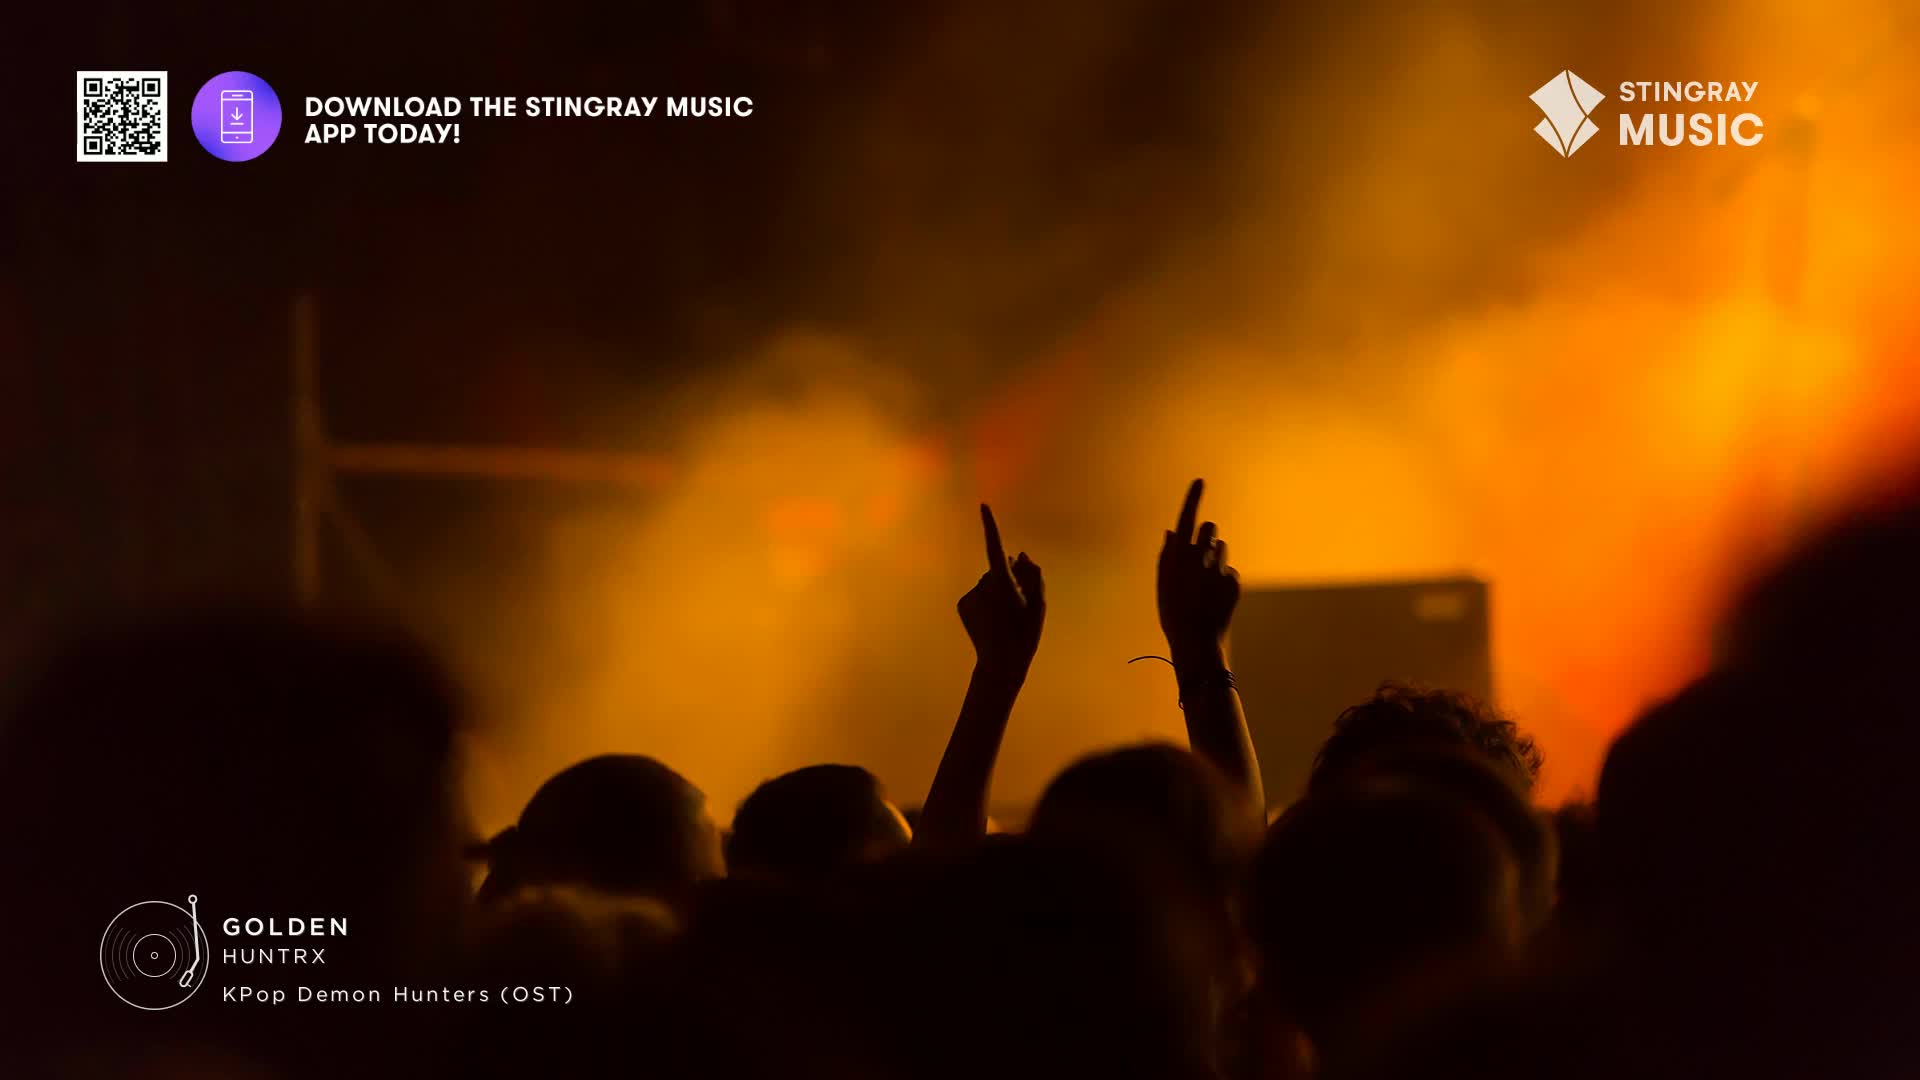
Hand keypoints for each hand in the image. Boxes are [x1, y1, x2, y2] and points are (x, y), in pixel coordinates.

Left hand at [958, 504, 1044, 675]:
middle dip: (1008, 577)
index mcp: (1003, 584)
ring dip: (997, 591)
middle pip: (997, 569)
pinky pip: (978, 594)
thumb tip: (1021, 554)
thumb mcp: (1038, 604)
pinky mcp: (963, 604)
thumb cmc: (1024, 634)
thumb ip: (1032, 575)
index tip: (983, 506)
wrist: (1000, 664)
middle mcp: (982, 586)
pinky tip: (993, 620)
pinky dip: (986, 601)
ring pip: (988, 583)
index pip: (995, 548)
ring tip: (1006, 616)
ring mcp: (970, 596)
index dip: (990, 526)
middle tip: (1019, 604)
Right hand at [1157, 479, 1238, 661]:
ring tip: (1204, 583)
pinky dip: (1222, 579)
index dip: (1193, 497)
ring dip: (1214, 558)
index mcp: (1179, 555)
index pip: (1188, 516)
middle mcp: (1200, 556)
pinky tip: (1214, 597)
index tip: (1200, 481)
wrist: (1196, 640)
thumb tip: (1171, 532)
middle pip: (1210, 528)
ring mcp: (1219, 568)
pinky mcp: (1233, 581)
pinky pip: (1229, 571)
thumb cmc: (1172, 612)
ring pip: (1221, 549)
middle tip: (1200, 554)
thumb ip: (1167, 555)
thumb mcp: (1163, 583)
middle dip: (1206, 535)